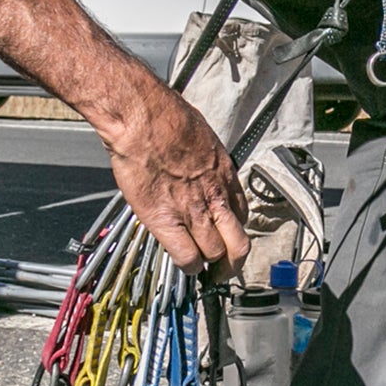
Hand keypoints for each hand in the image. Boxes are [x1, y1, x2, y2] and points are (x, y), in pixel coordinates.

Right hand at [98, 85, 249, 275]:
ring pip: (214, 254)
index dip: (234, 230)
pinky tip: (183, 262)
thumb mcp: (200, 137)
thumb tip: (195, 165)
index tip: (226, 235)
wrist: (142, 117)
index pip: (242, 215)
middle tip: (223, 268)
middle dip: (232, 261)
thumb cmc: (166, 116)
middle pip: (239, 244)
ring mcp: (193, 212)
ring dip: (207, 264)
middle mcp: (216, 197)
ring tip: (199, 265)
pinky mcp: (166, 220)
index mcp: (225, 175)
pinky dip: (187, 265)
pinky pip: (186, 257)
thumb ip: (203, 160)